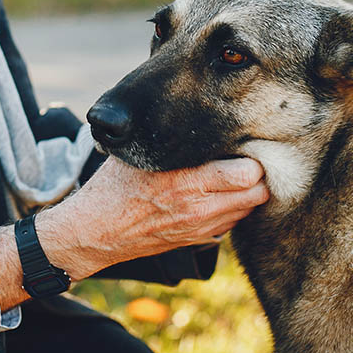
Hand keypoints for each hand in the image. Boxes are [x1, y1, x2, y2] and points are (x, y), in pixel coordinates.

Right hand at [36, 155, 267, 280]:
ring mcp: (200, 228)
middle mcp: (199, 207)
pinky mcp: (197, 240)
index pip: (248, 173)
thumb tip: (189, 112)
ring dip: (247, 193)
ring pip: (249, 209)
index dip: (252, 156)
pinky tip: (216, 195)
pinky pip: (231, 224)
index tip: (244, 143)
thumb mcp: (138, 155)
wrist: (95, 231)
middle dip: (257, 175)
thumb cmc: (113, 186)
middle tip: (245, 159)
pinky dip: (232, 209)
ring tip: (233, 176)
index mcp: (186, 181)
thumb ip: (168, 139)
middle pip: (257, 193)